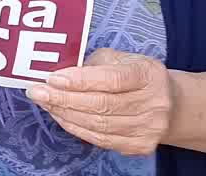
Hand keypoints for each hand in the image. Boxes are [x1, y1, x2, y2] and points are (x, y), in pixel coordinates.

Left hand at [25, 47, 173, 156]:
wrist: (169, 103)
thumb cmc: (134, 75)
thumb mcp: (119, 59)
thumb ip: (92, 64)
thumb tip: (57, 72)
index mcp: (148, 75)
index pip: (111, 80)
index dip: (79, 80)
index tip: (52, 78)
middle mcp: (154, 103)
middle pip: (102, 105)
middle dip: (63, 98)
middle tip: (36, 92)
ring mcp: (149, 128)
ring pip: (98, 125)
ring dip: (65, 114)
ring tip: (45, 103)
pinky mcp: (140, 145)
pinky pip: (101, 140)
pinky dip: (76, 128)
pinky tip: (60, 116)